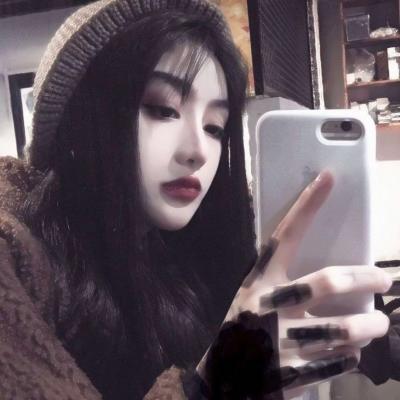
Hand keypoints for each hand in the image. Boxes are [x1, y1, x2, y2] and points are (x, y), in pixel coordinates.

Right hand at [198, 171, 391, 398]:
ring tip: (377, 323)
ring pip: (342, 329)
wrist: (220, 378)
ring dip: (368, 326)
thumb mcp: (253, 297)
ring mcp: (279, 341)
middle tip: (384, 278)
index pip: (285, 234)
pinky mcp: (290, 375)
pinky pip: (336, 362)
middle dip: (364, 277)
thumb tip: (335, 274)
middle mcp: (268, 305)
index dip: (307, 206)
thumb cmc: (241, 326)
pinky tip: (351, 353)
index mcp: (260, 281)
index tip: (329, 178)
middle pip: (326, 282)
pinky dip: (350, 357)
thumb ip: (283, 284)